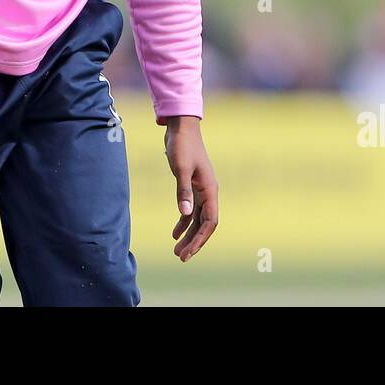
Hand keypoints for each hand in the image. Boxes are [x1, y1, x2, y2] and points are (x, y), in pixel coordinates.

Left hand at [163, 116, 217, 260]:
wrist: (181, 127)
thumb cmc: (182, 146)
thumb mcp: (181, 168)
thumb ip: (183, 191)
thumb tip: (185, 214)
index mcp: (210, 190)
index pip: (210, 222)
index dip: (200, 239)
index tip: (188, 253)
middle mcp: (208, 192)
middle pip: (204, 224)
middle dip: (194, 242)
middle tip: (180, 257)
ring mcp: (200, 190)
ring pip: (197, 219)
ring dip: (189, 235)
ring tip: (177, 250)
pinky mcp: (191, 186)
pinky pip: (190, 210)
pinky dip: (184, 222)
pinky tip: (174, 233)